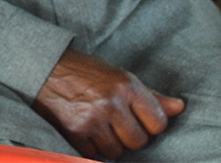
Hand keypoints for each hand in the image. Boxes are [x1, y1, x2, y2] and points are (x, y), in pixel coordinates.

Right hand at [33, 49, 184, 159]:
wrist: (41, 67)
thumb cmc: (83, 71)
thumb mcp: (117, 75)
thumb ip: (149, 94)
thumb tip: (180, 108)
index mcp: (126, 85)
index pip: (158, 123)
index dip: (149, 124)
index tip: (137, 118)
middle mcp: (111, 103)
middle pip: (138, 141)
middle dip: (129, 136)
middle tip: (114, 122)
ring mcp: (92, 120)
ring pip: (116, 151)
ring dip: (109, 143)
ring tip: (96, 124)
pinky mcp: (74, 134)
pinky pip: (94, 154)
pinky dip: (91, 147)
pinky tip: (83, 130)